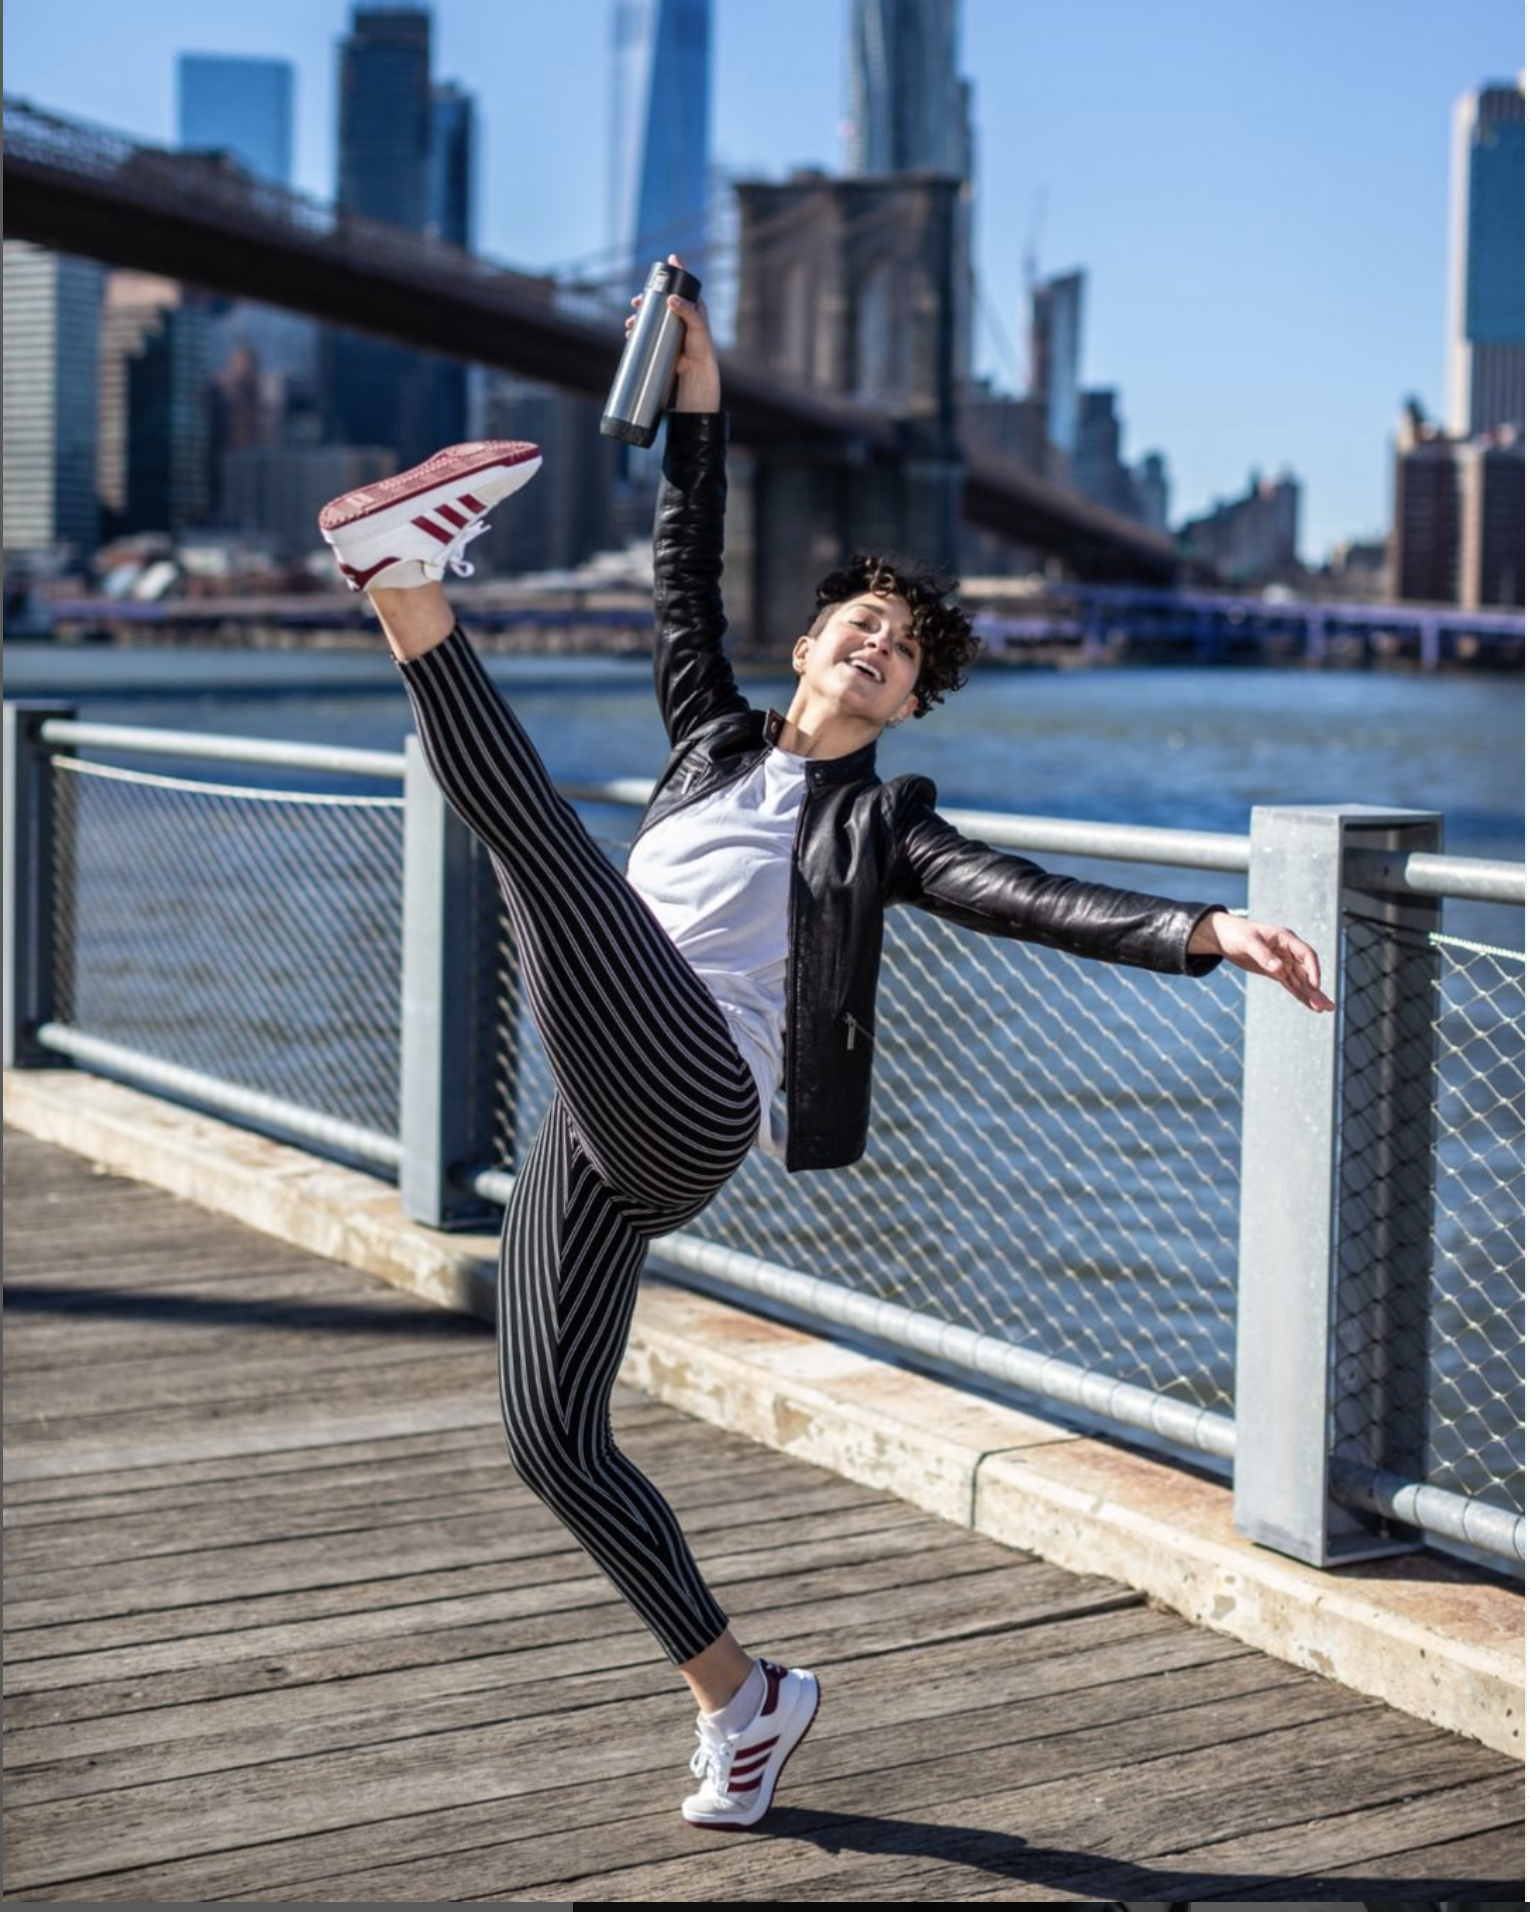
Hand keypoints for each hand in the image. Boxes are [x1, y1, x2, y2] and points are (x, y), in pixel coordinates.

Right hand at [625, 252, 719, 412]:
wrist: (696, 369)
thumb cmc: (701, 347)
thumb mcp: (697, 327)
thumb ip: (687, 311)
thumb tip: (670, 298)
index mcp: (692, 304)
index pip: (684, 283)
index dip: (676, 270)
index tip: (669, 260)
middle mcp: (681, 311)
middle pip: (660, 298)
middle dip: (646, 298)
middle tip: (636, 302)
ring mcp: (671, 324)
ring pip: (651, 314)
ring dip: (638, 315)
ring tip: (630, 322)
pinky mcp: (664, 336)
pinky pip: (649, 329)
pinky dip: (639, 329)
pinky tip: (631, 332)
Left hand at [1191, 909, 1335, 1011]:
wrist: (1223, 935)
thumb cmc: (1236, 933)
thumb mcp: (1248, 942)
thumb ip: (1263, 955)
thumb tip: (1279, 969)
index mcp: (1286, 938)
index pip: (1306, 955)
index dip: (1313, 970)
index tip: (1315, 985)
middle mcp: (1288, 951)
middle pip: (1307, 971)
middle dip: (1316, 989)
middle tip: (1326, 1006)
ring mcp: (1283, 961)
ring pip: (1301, 980)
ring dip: (1311, 994)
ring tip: (1324, 1009)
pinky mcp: (1275, 971)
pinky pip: (1291, 984)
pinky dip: (1300, 994)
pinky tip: (1310, 1005)